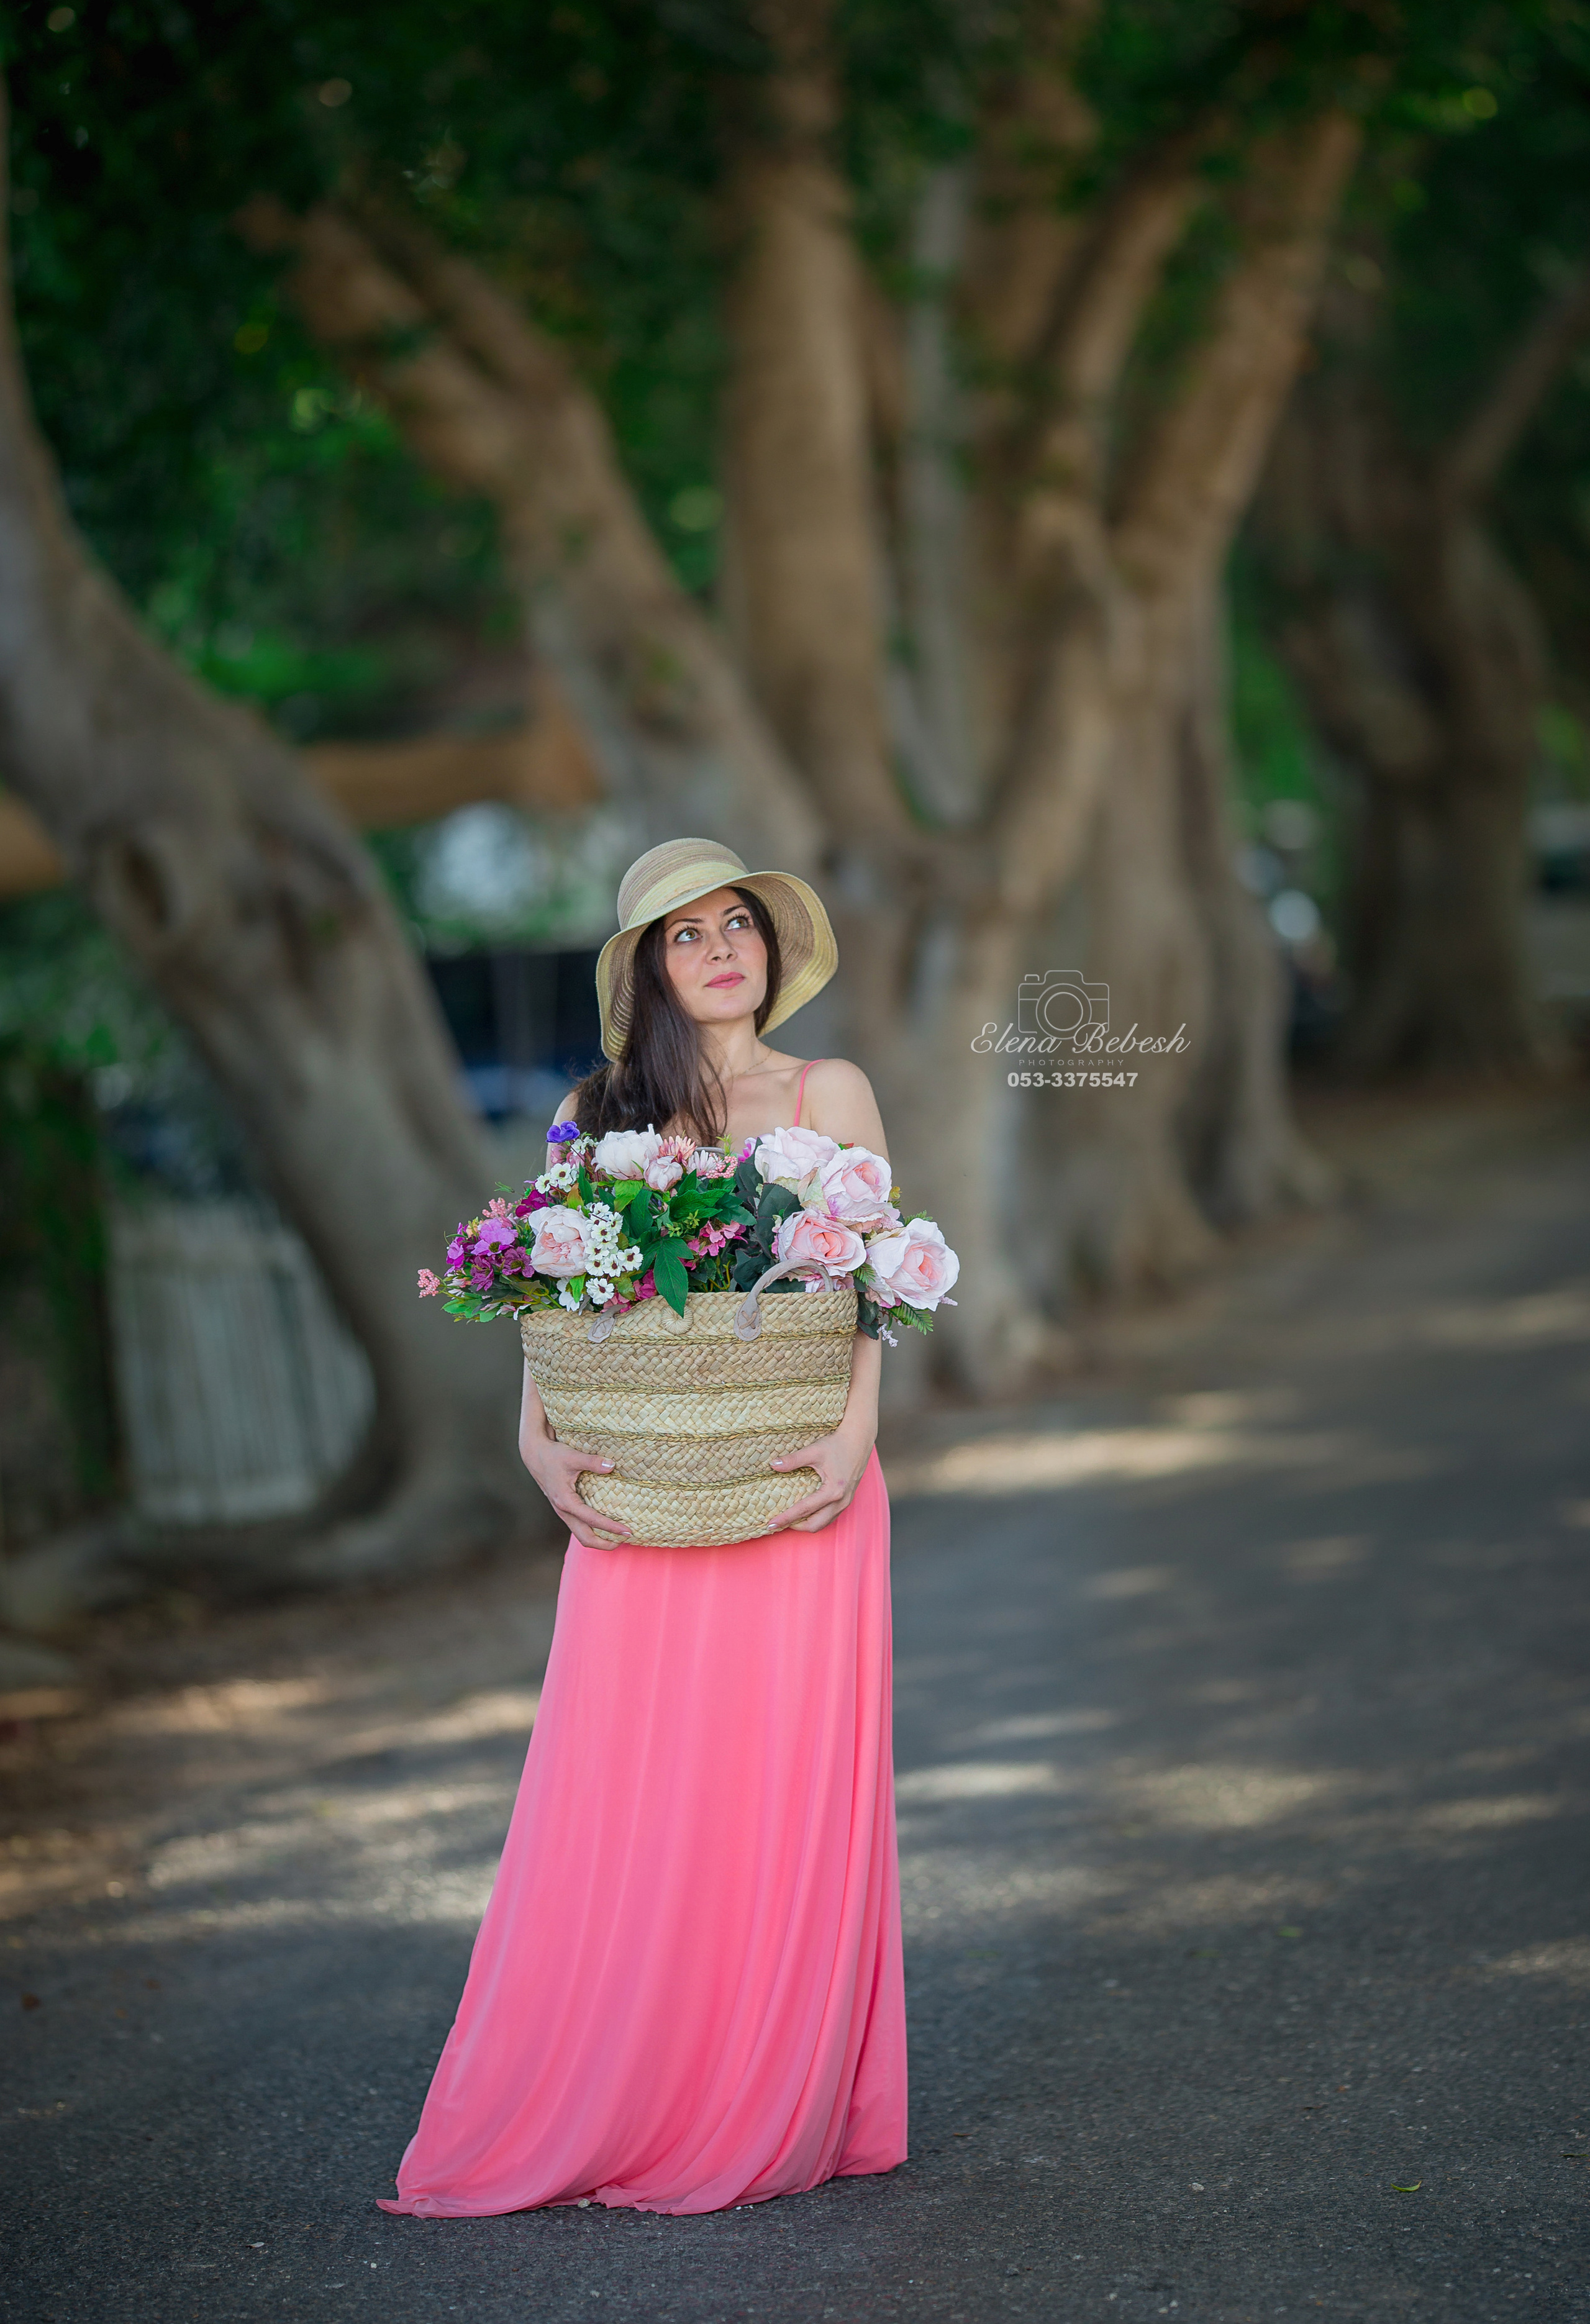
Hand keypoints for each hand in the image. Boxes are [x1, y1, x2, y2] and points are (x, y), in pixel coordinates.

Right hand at [521, 1432, 632, 1548]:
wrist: (536, 1456)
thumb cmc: (553, 1456)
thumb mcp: (573, 1456)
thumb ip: (592, 1461)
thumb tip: (612, 1465)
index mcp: (565, 1501)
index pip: (592, 1520)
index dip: (611, 1527)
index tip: (627, 1531)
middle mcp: (564, 1511)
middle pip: (585, 1538)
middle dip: (605, 1544)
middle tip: (626, 1538)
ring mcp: (563, 1512)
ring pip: (581, 1534)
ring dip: (599, 1539)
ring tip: (618, 1536)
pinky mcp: (565, 1509)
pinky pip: (579, 1526)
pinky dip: (593, 1530)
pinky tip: (605, 1524)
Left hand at [767, 1424, 873, 1533]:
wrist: (859, 1440)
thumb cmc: (838, 1444)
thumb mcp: (814, 1451)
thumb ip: (793, 1460)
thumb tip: (772, 1465)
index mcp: (833, 1491)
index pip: (804, 1510)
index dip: (786, 1518)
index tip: (770, 1524)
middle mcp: (841, 1501)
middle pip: (815, 1525)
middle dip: (795, 1526)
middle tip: (778, 1523)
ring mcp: (845, 1502)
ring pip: (823, 1523)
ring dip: (806, 1524)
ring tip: (789, 1519)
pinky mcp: (847, 1499)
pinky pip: (830, 1516)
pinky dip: (816, 1518)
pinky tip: (805, 1512)